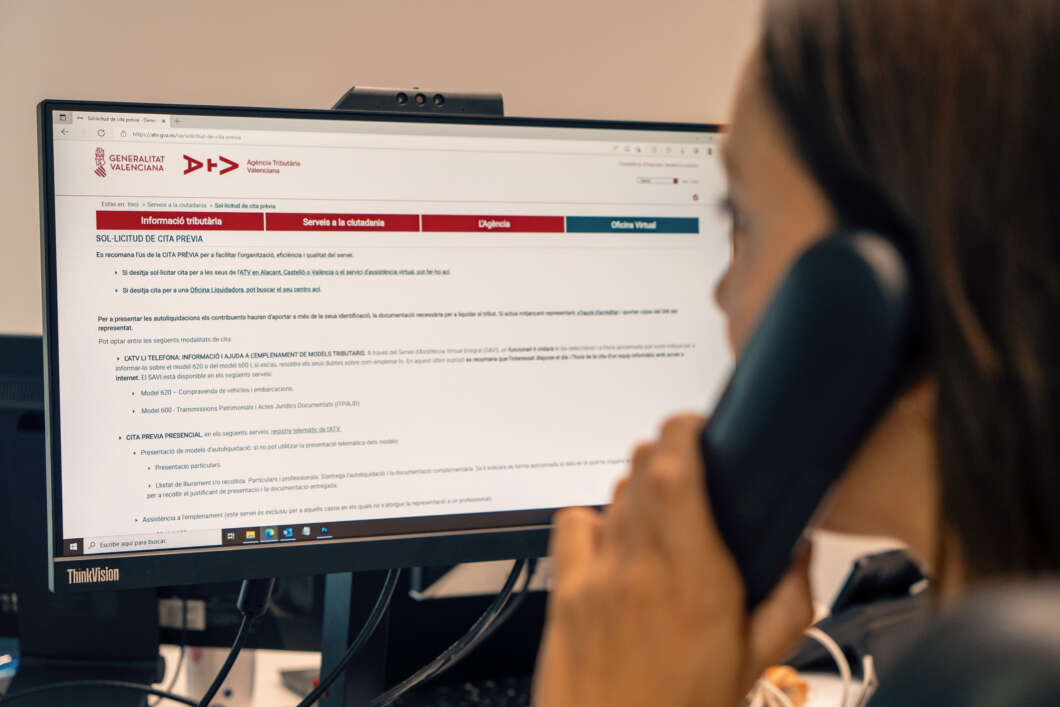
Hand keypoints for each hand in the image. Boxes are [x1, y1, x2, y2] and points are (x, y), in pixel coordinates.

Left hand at [533, 414, 812, 706]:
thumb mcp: (754, 663)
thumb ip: (788, 603)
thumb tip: (798, 552)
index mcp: (694, 581)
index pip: (675, 473)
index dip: (682, 432)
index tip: (697, 427)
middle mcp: (641, 568)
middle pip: (640, 468)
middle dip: (666, 451)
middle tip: (687, 465)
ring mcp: (598, 576)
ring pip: (613, 493)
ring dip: (636, 487)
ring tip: (656, 512)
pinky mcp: (567, 591)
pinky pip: (572, 524)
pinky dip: (593, 518)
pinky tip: (612, 539)